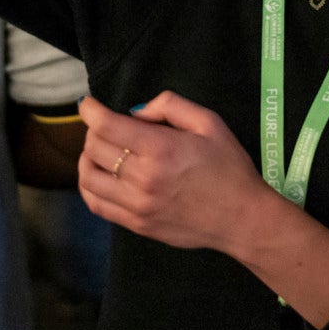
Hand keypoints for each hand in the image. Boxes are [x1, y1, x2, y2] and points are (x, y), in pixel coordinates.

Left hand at [77, 92, 271, 254]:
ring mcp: (137, 205)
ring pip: (89, 178)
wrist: (242, 219)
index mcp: (161, 149)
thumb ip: (170, 106)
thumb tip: (135, 112)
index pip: (106, 126)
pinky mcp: (136, 225)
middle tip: (106, 126)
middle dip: (93, 130)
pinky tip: (100, 176)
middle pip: (94, 149)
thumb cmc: (229, 167)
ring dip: (87, 158)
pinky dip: (89, 186)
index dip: (90, 110)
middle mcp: (143, 178)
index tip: (88, 104)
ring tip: (99, 150)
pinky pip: (97, 205)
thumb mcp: (209, 123)